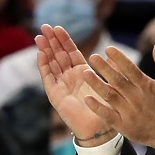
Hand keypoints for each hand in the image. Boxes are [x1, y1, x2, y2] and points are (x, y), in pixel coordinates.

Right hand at [36, 25, 114, 145]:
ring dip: (45, 50)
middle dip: (52, 40)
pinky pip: (48, 78)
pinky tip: (40, 54)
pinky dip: (44, 66)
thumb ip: (110, 69)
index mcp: (82, 72)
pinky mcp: (55, 95)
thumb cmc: (106, 107)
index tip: (58, 27)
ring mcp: (61, 85)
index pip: (71, 51)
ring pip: (51, 63)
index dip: (64, 40)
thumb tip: (114, 54)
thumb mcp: (110, 84)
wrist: (99, 128)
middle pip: (58, 54)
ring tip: (39, 36)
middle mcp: (70, 76)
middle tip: (44, 26)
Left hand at [83, 42, 154, 150]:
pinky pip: (108, 115)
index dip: (119, 58)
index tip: (108, 49)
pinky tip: (87, 98)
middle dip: (104, 68)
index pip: (130, 69)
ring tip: (85, 73)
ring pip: (110, 96)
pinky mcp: (123, 125)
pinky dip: (97, 107)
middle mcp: (136, 97)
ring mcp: (129, 112)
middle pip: (117, 80)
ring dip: (97, 84)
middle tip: (93, 57)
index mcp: (146, 86)